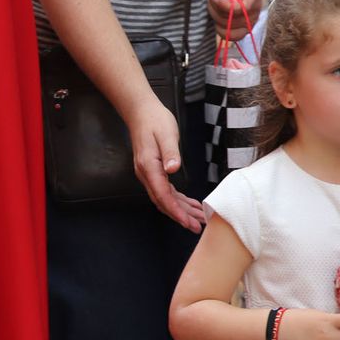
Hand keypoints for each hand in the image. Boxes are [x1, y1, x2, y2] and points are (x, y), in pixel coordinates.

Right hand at [125, 97, 205, 231]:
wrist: (141, 112)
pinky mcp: (155, 171)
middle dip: (180, 216)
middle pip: (164, 202)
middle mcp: (147, 174)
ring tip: (198, 220)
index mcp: (149, 167)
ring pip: (166, 199)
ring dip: (182, 210)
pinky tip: (191, 205)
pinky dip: (179, 200)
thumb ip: (170, 153)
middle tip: (197, 227)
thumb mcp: (166, 134)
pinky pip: (167, 191)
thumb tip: (172, 170)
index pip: (163, 195)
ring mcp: (150, 174)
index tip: (188, 222)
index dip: (176, 211)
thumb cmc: (155, 121)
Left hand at [209, 0, 261, 38]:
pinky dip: (219, 25)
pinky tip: (220, 13)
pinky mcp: (243, 31)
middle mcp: (255, 11)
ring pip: (226, 28)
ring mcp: (250, 23)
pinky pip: (227, 35)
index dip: (224, 5)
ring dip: (216, 15)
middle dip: (216, 7)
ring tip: (218, 2)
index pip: (240, 8)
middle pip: (229, 20)